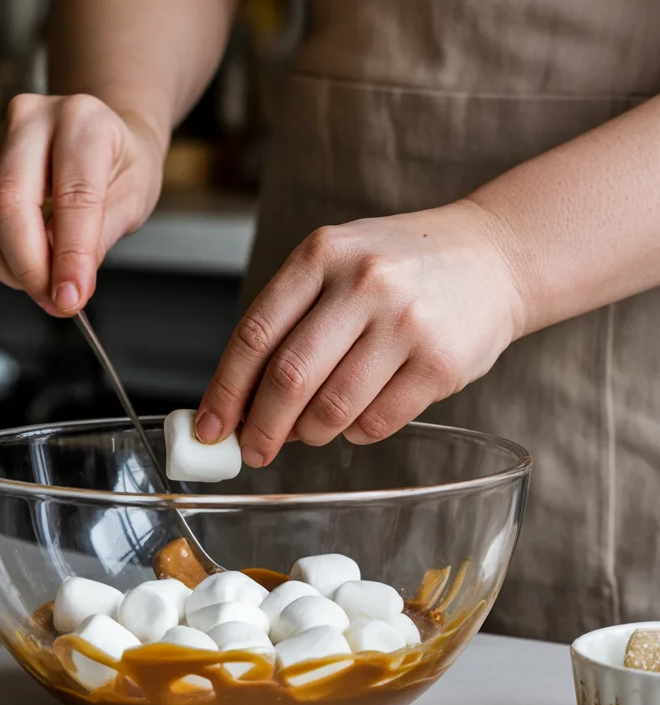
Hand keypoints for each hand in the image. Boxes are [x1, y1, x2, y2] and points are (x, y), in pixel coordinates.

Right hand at [0, 93, 165, 313]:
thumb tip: (67, 287)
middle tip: (53, 301)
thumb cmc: (121, 162)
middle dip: (30, 265)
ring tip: (41, 288)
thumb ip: (98, 240)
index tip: (71, 298)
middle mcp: (33, 118)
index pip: (74, 196)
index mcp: (83, 121)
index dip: (71, 255)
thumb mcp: (133, 199)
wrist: (101, 135)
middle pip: (11, 201)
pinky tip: (19, 270)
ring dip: (7, 266)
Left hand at [195, 201, 525, 464]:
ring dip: (310, 433)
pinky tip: (357, 419)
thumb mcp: (337, 263)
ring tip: (308, 432)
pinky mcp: (441, 362)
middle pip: (290, 377)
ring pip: (333, 408)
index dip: (226, 390)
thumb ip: (289, 320)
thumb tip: (240, 402)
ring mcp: (406, 322)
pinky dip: (356, 433)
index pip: (255, 334)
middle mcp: (363, 283)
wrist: (495, 256)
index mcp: (322, 254)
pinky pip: (378, 422)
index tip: (210, 429)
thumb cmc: (400, 266)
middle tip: (254, 451)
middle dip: (262, 427)